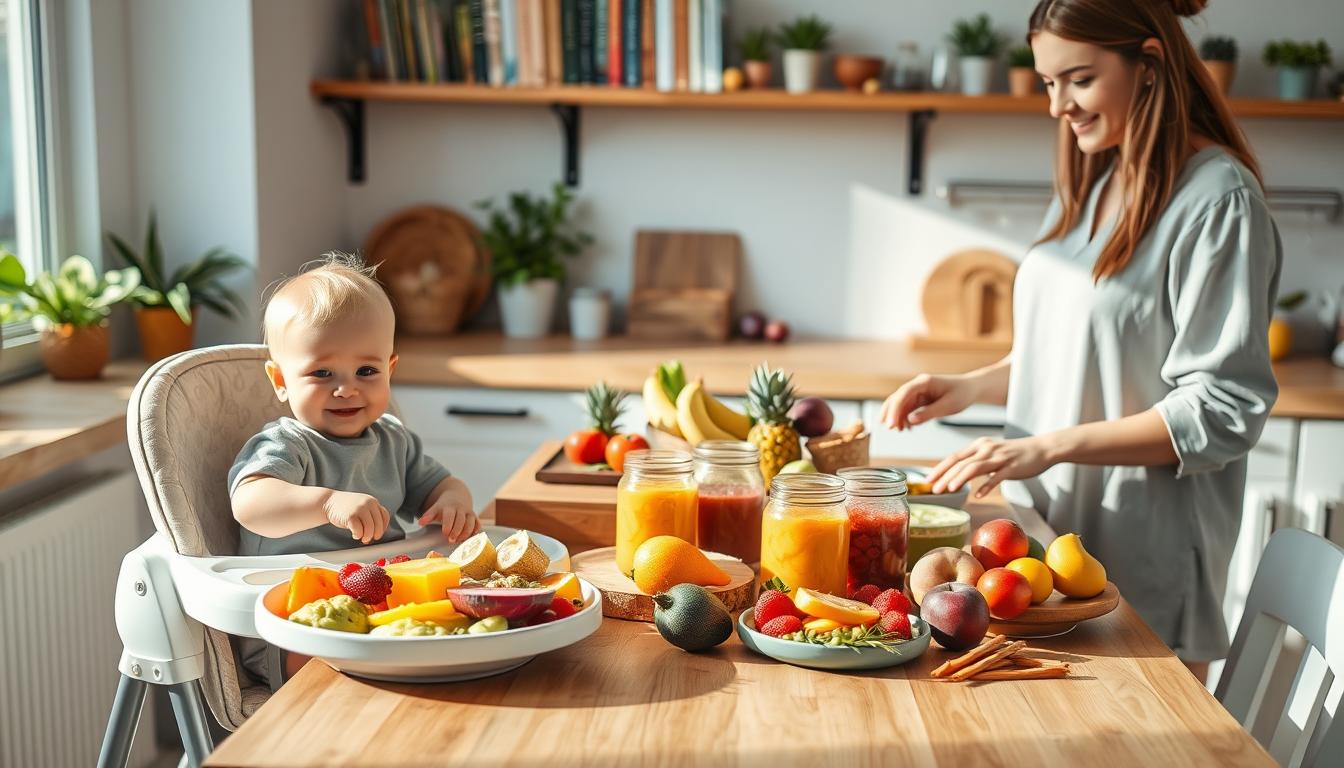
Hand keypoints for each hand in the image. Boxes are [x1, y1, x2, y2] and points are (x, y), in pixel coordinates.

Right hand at [324, 490, 389, 543]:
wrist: (328, 502)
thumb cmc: (346, 508)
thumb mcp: (362, 507)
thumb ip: (370, 515)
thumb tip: (377, 532)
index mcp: (373, 502)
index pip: (385, 516)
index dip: (383, 527)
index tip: (377, 533)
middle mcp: (368, 503)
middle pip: (379, 524)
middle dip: (375, 535)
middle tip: (368, 539)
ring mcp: (360, 509)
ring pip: (370, 528)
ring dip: (367, 537)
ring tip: (361, 538)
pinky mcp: (350, 516)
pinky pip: (359, 530)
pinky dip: (358, 535)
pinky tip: (354, 534)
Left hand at [418, 483, 478, 543]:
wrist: (456, 496)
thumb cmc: (444, 506)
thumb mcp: (435, 508)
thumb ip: (428, 515)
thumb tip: (420, 522)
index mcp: (450, 507)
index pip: (450, 515)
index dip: (448, 524)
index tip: (445, 533)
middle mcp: (461, 509)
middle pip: (461, 520)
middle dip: (457, 531)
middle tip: (451, 540)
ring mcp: (469, 513)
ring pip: (471, 522)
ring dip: (466, 533)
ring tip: (459, 540)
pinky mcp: (475, 517)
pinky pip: (478, 524)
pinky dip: (475, 532)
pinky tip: (470, 538)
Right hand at [880, 373, 978, 430]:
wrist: (971, 389)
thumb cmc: (962, 394)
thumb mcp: (948, 405)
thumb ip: (929, 413)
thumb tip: (910, 420)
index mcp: (924, 382)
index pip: (904, 394)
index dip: (895, 409)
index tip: (892, 423)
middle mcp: (918, 385)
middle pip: (897, 397)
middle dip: (891, 413)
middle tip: (890, 428)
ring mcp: (918, 392)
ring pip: (900, 403)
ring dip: (897, 416)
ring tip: (898, 430)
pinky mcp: (920, 399)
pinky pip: (907, 408)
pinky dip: (904, 418)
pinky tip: (906, 428)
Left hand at [927, 436, 1055, 497]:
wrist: (1041, 448)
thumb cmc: (1013, 453)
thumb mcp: (990, 451)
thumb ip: (975, 460)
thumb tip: (956, 473)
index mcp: (979, 445)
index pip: (954, 457)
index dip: (939, 468)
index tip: (927, 480)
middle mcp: (986, 449)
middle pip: (961, 463)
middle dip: (945, 476)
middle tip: (934, 489)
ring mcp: (999, 458)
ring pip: (975, 468)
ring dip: (960, 479)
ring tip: (950, 490)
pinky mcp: (1012, 467)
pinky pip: (997, 477)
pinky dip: (986, 486)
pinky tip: (977, 495)